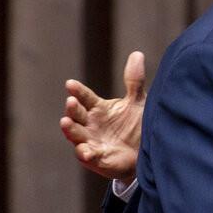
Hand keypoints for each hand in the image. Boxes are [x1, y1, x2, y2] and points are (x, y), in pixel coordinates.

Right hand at [59, 51, 145, 183]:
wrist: (146, 153)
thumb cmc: (137, 125)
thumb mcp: (138, 102)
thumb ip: (134, 81)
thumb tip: (137, 54)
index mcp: (98, 109)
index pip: (85, 97)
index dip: (78, 91)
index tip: (70, 84)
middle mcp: (90, 124)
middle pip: (76, 115)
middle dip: (72, 108)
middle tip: (71, 101)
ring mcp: (91, 141)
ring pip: (76, 134)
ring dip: (70, 129)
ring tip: (65, 122)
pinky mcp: (97, 159)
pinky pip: (88, 156)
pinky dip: (85, 153)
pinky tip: (85, 152)